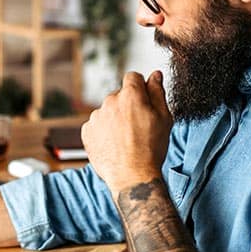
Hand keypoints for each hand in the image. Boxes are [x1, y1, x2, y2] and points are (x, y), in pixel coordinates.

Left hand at [81, 70, 172, 194]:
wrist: (132, 176)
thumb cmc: (151, 149)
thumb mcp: (163, 118)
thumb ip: (158, 92)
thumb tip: (155, 75)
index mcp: (130, 95)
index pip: (133, 77)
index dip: (140, 88)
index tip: (144, 101)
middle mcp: (109, 101)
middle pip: (119, 95)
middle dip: (128, 105)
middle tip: (138, 126)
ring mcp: (96, 117)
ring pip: (107, 110)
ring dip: (115, 118)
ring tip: (126, 139)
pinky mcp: (86, 131)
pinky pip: (97, 125)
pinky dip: (104, 131)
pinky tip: (115, 144)